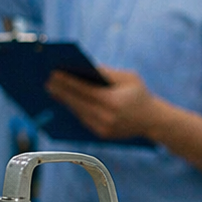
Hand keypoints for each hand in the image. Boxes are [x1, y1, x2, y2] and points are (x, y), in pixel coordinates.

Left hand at [46, 66, 162, 140]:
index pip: (84, 90)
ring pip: (78, 112)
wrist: (154, 121)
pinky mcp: (102, 134)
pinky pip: (83, 120)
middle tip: (47, 82)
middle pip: (77, 102)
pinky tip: (65, 101)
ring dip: (64, 101)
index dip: (67, 81)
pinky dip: (74, 110)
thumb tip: (84, 67)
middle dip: (61, 91)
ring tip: (52, 90)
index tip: (53, 73)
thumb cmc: (140, 95)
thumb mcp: (128, 78)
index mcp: (113, 101)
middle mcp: (106, 117)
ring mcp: (103, 128)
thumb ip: (107, 72)